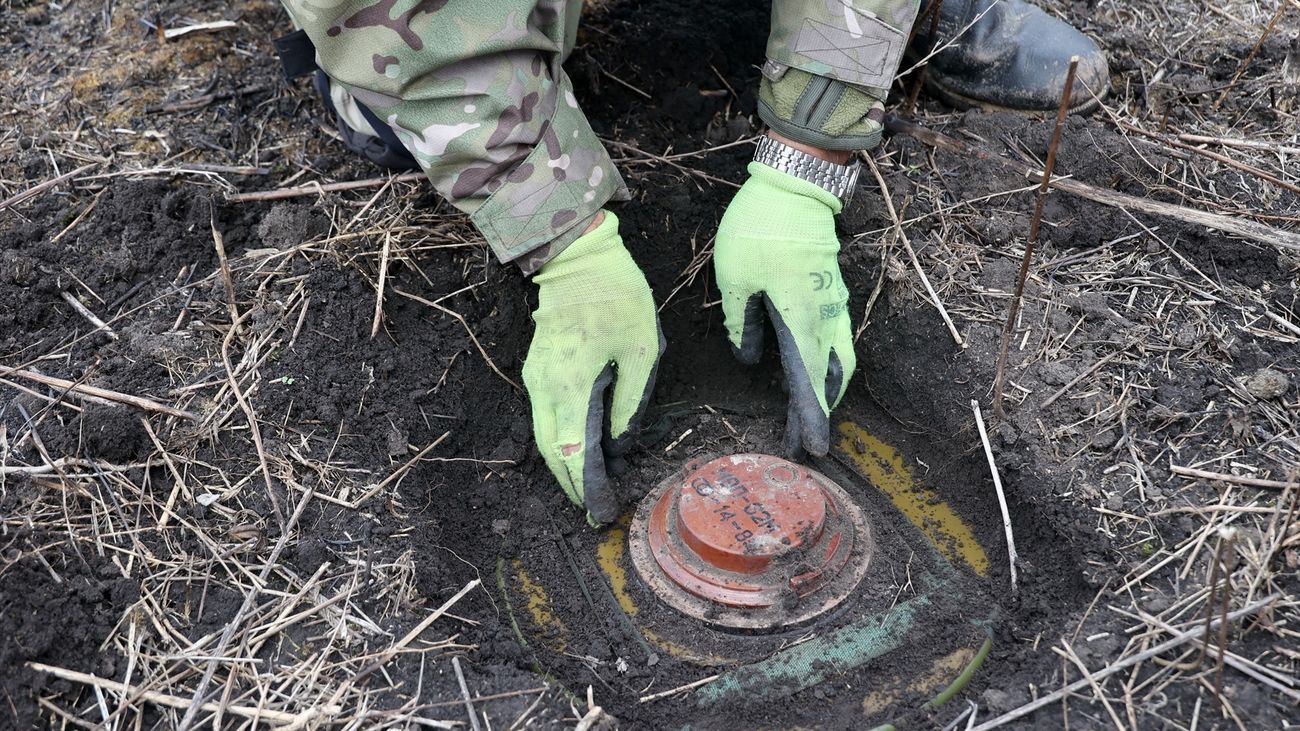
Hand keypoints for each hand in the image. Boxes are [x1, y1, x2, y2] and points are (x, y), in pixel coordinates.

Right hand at [522, 211, 663, 524]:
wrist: (577, 257)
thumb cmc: (616, 298)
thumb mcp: (641, 349)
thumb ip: (630, 401)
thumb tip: (620, 443)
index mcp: (570, 383)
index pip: (572, 450)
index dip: (584, 486)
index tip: (599, 511)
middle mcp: (544, 386)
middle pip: (552, 451)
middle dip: (571, 484)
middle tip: (594, 510)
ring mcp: (535, 378)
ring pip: (545, 436)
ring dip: (564, 464)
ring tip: (589, 488)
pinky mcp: (538, 370)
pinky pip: (546, 416)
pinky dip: (562, 439)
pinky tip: (583, 450)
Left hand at [714, 161, 855, 456]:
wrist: (795, 183)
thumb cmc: (759, 227)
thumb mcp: (734, 278)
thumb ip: (741, 322)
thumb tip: (750, 358)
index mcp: (800, 314)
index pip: (808, 377)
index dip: (812, 415)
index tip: (815, 446)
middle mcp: (825, 313)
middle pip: (831, 375)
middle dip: (820, 411)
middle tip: (806, 441)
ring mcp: (833, 301)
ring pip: (839, 357)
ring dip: (826, 389)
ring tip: (808, 414)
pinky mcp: (830, 290)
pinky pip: (835, 336)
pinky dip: (827, 363)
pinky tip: (810, 373)